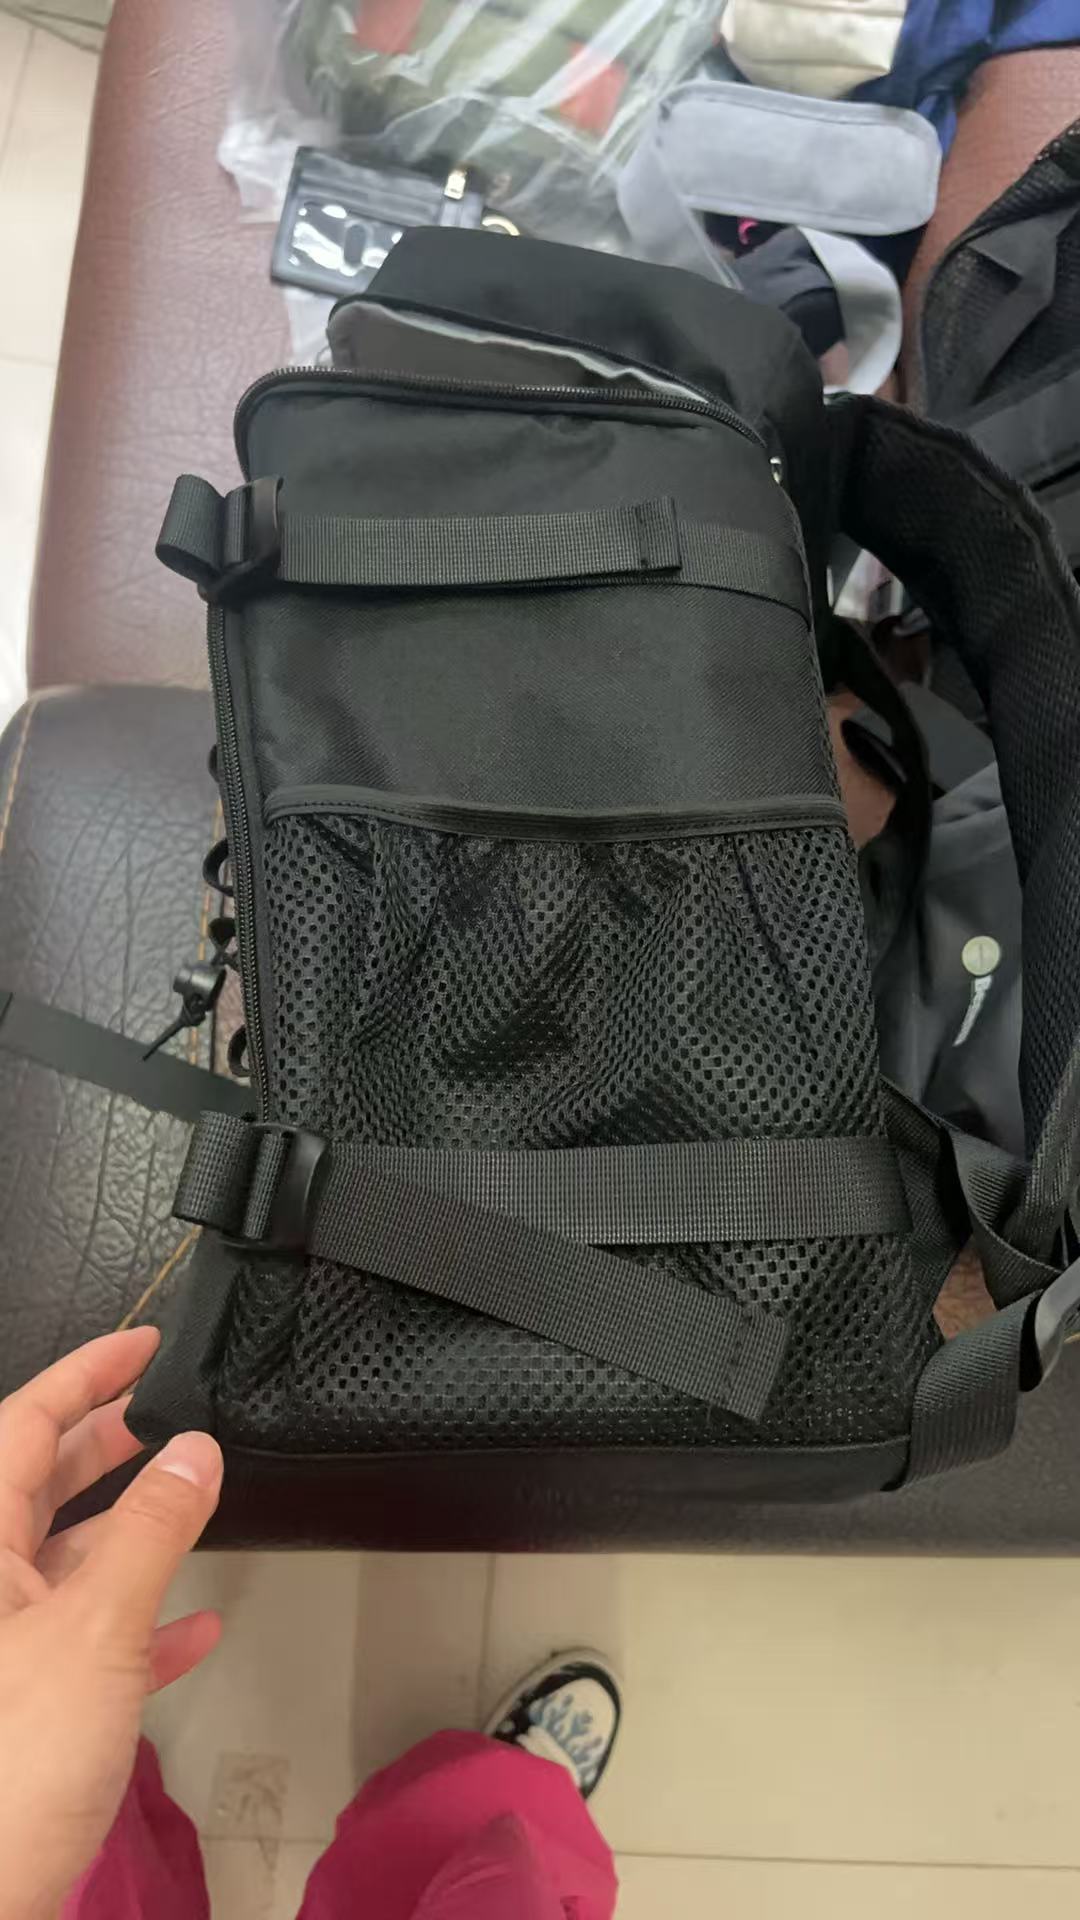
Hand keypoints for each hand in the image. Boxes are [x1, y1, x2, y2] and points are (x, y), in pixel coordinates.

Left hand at [0, 1327, 223, 1919]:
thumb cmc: (12, 1766)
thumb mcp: (95, 1631)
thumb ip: (151, 1531)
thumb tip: (192, 1448)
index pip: (21, 1425)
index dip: (86, 1374)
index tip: (144, 1342)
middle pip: (35, 1485)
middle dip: (106, 1444)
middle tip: (168, 1408)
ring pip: (61, 1563)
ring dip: (130, 1534)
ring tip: (194, 1499)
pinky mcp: (18, 1712)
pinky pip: (78, 1642)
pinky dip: (135, 1627)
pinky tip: (192, 1630)